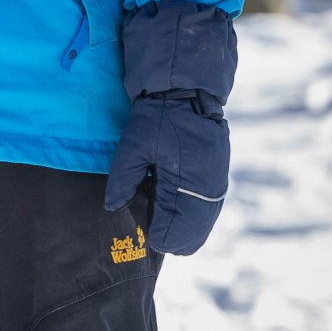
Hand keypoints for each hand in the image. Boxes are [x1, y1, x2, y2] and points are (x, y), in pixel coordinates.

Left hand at [102, 93, 227, 255]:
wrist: (186, 91)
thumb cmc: (157, 116)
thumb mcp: (132, 145)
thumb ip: (122, 180)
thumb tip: (113, 208)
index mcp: (187, 182)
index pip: (174, 228)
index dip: (157, 236)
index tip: (143, 237)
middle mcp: (208, 188)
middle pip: (192, 233)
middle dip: (171, 239)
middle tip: (150, 235)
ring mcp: (216, 183)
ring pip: (204, 223)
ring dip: (184, 230)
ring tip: (164, 231)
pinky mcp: (218, 176)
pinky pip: (209, 209)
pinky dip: (194, 218)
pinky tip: (178, 216)